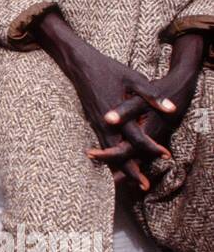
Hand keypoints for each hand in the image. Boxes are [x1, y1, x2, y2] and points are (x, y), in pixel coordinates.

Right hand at [89, 40, 203, 186]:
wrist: (81, 65)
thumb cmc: (109, 70)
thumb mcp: (134, 78)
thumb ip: (152, 95)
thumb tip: (171, 109)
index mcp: (118, 114)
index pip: (137, 137)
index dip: (152, 148)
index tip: (166, 155)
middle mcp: (105, 123)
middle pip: (119, 154)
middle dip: (132, 171)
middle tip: (144, 186)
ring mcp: (97, 124)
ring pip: (108, 153)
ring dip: (119, 168)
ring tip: (130, 181)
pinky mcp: (93, 122)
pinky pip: (103, 145)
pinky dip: (110, 157)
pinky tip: (115, 165)